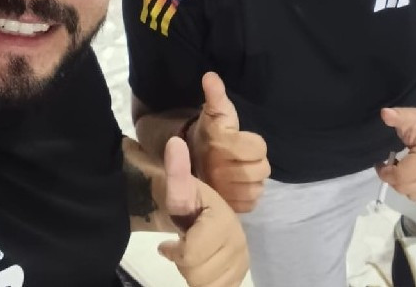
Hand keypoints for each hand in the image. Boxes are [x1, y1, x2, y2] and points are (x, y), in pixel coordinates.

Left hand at [158, 136, 248, 286]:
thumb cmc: (192, 202)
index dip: (177, 250)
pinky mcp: (242, 274)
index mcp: (224, 221)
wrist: (208, 214)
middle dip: (185, 262)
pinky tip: (204, 264)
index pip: (191, 255)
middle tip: (185, 245)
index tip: (172, 240)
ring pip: (207, 286)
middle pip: (198, 275)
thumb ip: (177, 170)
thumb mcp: (181, 187)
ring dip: (194, 273)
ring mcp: (243, 261)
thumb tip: (174, 143)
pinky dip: (206, 283)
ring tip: (194, 253)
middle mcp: (239, 242)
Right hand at [187, 72, 269, 212]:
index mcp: (222, 144)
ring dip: (253, 178)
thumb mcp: (214, 111)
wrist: (189, 161)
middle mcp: (222, 171)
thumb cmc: (209, 133)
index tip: (239, 140)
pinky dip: (249, 194)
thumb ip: (215, 94)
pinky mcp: (228, 206)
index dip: (253, 142)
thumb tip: (210, 75)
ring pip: (258, 186)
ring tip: (239, 169)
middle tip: (241, 156)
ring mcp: (225, 191)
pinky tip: (238, 185)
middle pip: (261, 168)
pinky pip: (252, 202)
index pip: (258, 147)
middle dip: (254, 160)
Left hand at [376, 105, 415, 204]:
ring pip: (414, 196)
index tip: (381, 164)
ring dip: (404, 186)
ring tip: (403, 170)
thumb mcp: (409, 116)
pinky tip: (414, 178)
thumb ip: (397, 117)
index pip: (401, 177)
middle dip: (393, 179)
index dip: (385, 173)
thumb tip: (384, 114)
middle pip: (406, 189)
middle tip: (391, 165)